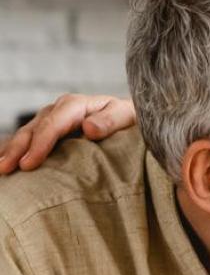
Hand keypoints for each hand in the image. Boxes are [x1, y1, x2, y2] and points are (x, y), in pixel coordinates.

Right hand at [0, 93, 134, 174]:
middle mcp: (59, 109)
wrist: (132, 118)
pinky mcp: (50, 130)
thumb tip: (88, 128)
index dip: (40, 144)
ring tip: (0, 168)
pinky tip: (5, 161)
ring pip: (27, 133)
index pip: (53, 124)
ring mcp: (51, 119)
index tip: (29, 163)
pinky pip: (29, 139)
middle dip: (18, 149)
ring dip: (11, 150)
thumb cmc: (131, 119)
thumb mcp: (127, 116)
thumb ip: (111, 121)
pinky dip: (16, 149)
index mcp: (76, 105)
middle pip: (34, 129)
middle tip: (5, 168)